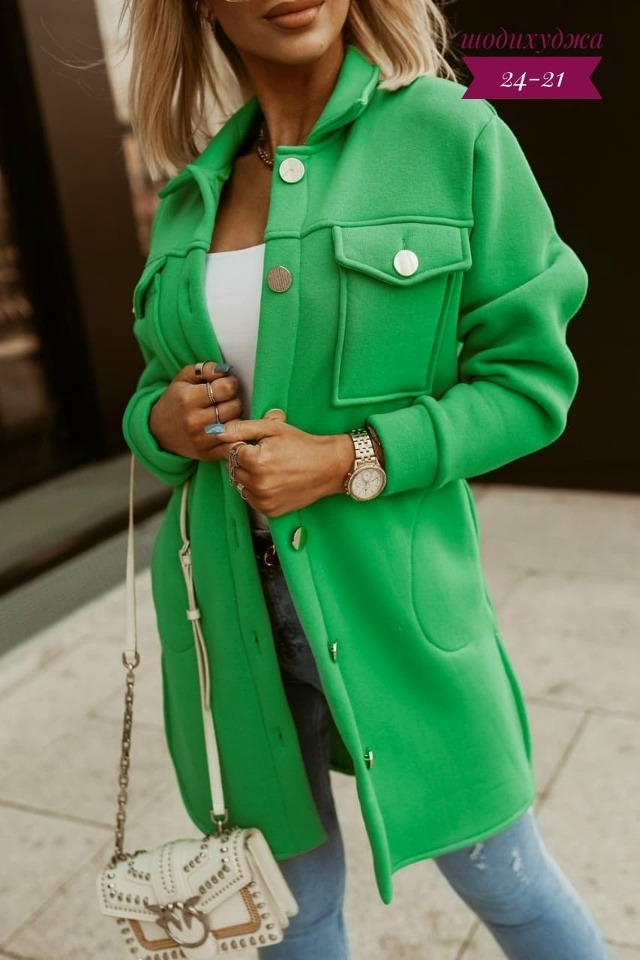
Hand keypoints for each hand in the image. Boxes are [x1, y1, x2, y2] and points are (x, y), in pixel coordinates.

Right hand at [149, 362, 241, 461]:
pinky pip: (233, 444)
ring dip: (235, 417)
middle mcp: (195, 421)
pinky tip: (229, 429)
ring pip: (237, 425)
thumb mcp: (184, 378)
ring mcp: (202, 440)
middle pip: (235, 407)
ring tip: (225, 413)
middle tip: (226, 400)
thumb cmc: (176, 400)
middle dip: (234, 400)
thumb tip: (226, 370)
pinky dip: (235, 436)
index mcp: (189, 399)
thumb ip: (206, 369)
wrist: (159, 432)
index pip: (226, 388)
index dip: (231, 383)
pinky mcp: (208, 454)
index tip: (227, 385)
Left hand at [223, 414, 353, 516]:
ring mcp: (263, 500)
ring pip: (239, 484)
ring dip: (249, 476)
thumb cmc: (302, 444)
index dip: (244, 445)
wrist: (328, 467)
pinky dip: (256, 490)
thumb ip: (241, 428)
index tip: (261, 444)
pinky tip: (274, 481)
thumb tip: (215, 431)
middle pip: (232, 469)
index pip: (231, 451)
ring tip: (271, 469)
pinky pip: (250, 498)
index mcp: (256, 460)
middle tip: (267, 455)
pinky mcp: (269, 510)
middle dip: (244, 461)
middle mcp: (258, 483)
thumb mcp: (272, 429)